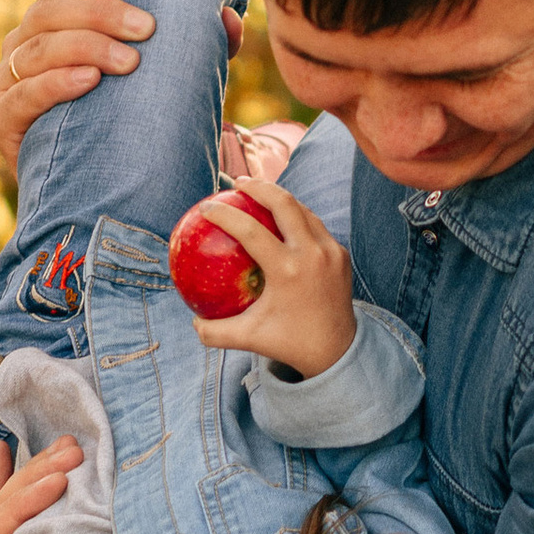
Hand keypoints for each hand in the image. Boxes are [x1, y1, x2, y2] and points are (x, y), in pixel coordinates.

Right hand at [0, 0, 243, 169]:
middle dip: (100, 14)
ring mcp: (6, 79)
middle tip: (146, 28)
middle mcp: (25, 42)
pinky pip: (21, 96)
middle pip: (50, 9)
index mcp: (56, 18)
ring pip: (37, 48)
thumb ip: (201, 47)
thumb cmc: (131, 117)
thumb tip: (228, 17)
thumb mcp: (167, 77)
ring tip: (130, 61)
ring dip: (85, 47)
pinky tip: (88, 80)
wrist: (99, 188)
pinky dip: (55, 85)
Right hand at [188, 166, 355, 379]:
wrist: (338, 351)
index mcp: (288, 271)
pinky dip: (296, 216)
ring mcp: (331, 251)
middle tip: (236, 183)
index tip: (206, 206)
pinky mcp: (341, 254)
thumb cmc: (289, 343)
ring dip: (279, 197)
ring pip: (302, 210)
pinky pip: (315, 226)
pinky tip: (280, 217)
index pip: (251, 230)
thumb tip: (192, 321)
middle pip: (283, 203)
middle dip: (257, 186)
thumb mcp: (249, 339)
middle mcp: (312, 254)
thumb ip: (215, 333)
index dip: (225, 214)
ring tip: (257, 192)